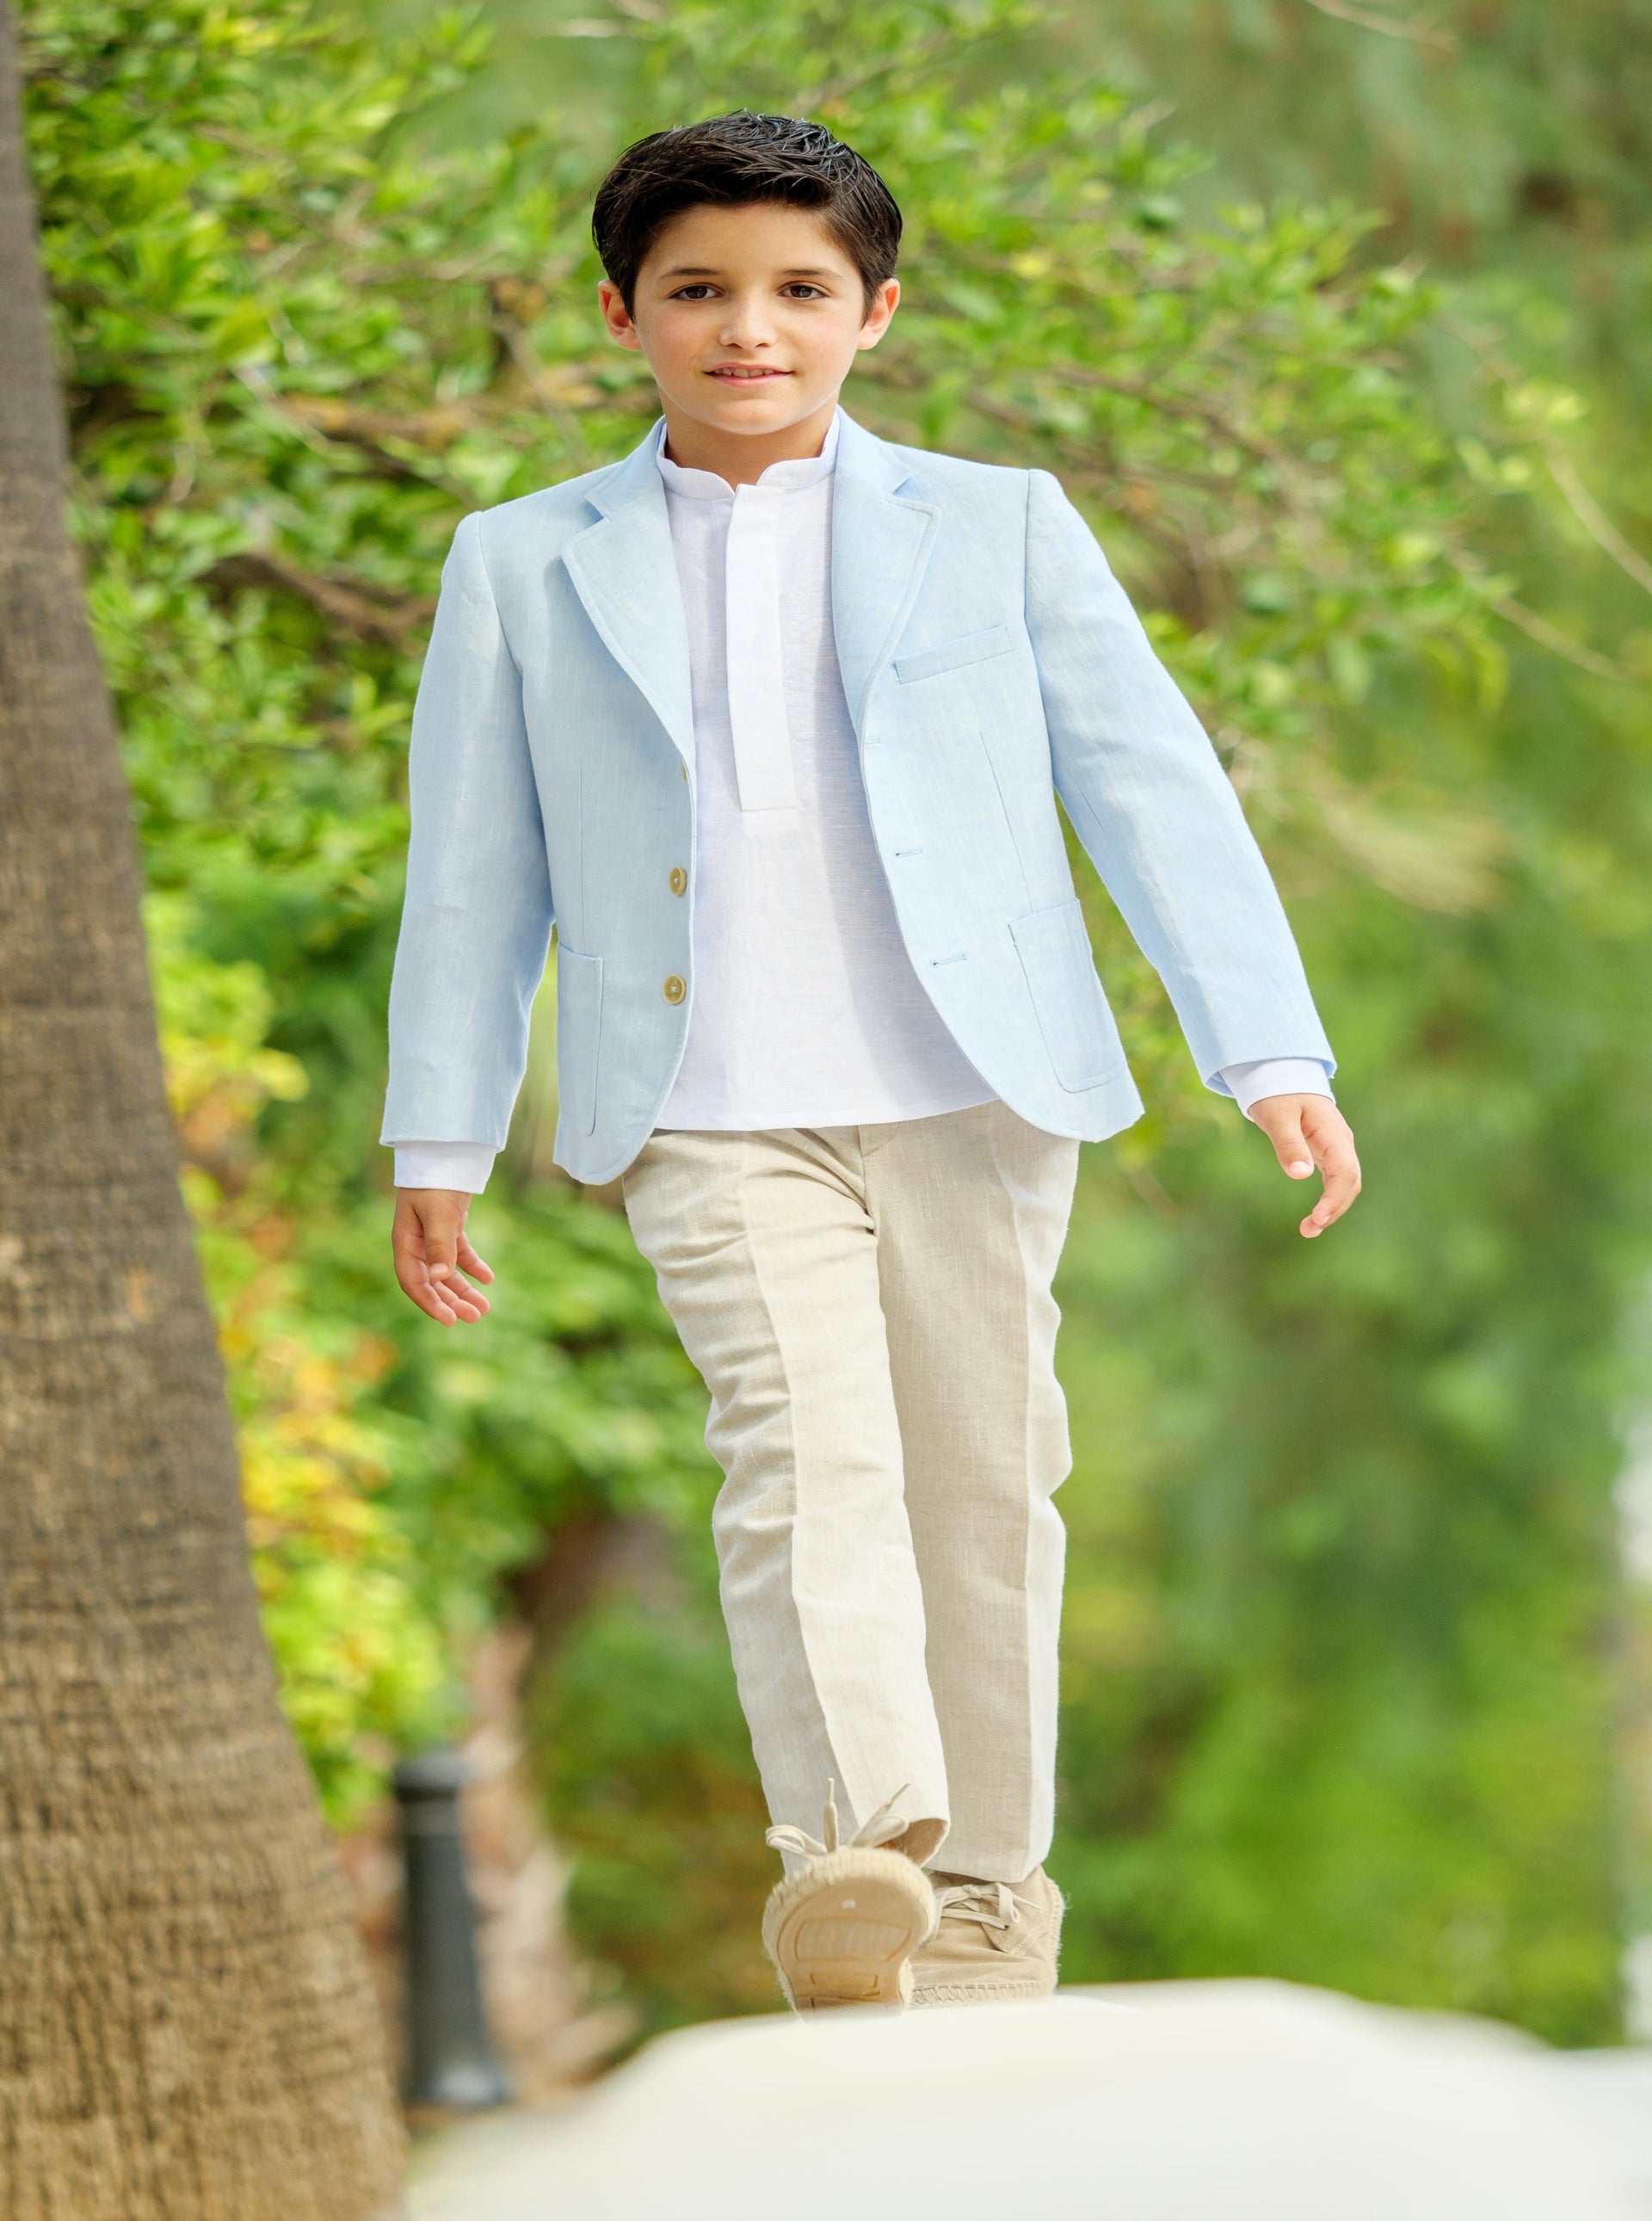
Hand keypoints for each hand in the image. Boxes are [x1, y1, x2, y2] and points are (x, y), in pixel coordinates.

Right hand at [392, 1189, 495, 1323]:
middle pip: (433, 1282)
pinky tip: (489, 1279)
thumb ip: (440, 1246)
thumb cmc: (435, 1181)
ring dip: (464, 1290)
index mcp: (405, 1242)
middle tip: (475, 1317)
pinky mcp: (449, 1228)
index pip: (414, 1282)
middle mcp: (416, 1243)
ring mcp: (432, 1236)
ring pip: (448, 1272)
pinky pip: (460, 1254)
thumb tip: (440, 1280)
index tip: (451, 1320)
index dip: (430, 1303)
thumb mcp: (438, 1214)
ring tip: (484, 1308)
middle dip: (453, 1301)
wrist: (444, 1151)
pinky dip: (473, 1267)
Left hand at [1247, 1094, 1361, 1238]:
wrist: (1282, 1076)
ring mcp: (1336, 1149)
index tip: (1317, 1218)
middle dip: (1334, 1209)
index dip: (1334, 1198)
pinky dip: (1327, 1200)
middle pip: (1350, 1183)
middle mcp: (1341, 1143)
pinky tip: (1313, 1218)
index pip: (1345, 1172)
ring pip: (1345, 1185)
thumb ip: (1289, 1143)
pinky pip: (1334, 1181)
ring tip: (1309, 1230)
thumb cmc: (1278, 1093)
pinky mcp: (1327, 1154)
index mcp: (1334, 1134)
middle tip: (1309, 1229)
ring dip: (1332, 1209)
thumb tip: (1300, 1175)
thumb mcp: (1278, 1116)